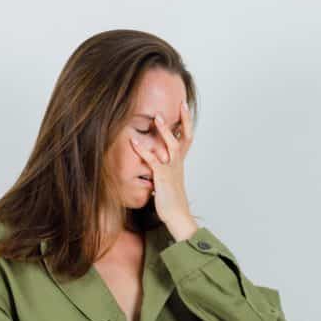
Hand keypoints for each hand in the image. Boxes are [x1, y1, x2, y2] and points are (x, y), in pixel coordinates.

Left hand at [129, 101, 194, 224]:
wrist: (177, 216)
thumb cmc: (172, 201)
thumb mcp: (169, 181)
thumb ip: (163, 168)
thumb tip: (156, 161)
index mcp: (180, 163)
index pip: (187, 138)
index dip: (186, 122)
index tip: (184, 107)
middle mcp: (178, 163)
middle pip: (185, 138)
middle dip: (184, 120)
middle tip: (181, 104)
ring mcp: (171, 170)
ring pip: (172, 146)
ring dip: (165, 131)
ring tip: (158, 117)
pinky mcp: (162, 178)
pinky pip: (152, 161)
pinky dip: (143, 150)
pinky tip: (134, 142)